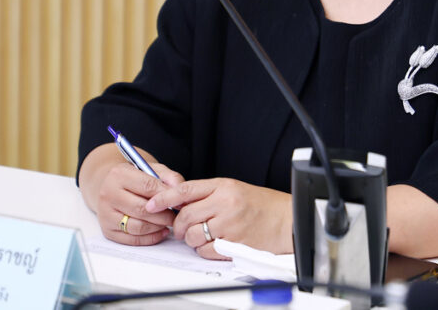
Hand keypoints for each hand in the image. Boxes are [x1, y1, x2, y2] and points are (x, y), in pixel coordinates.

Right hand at [81, 145, 183, 245]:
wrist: (113, 187)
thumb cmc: (136, 178)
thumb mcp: (152, 170)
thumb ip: (169, 177)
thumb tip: (180, 190)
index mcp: (119, 174)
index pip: (147, 186)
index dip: (166, 195)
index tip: (179, 201)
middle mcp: (108, 194)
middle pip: (142, 209)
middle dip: (164, 215)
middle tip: (176, 216)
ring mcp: (105, 214)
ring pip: (138, 227)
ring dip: (158, 227)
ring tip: (168, 223)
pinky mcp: (107, 231)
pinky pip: (132, 239)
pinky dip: (151, 238)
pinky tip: (161, 231)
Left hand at [146, 178, 291, 259]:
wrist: (286, 219)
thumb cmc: (261, 204)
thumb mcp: (233, 189)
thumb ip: (207, 194)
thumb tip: (178, 202)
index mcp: (223, 186)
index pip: (185, 190)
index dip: (164, 198)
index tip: (151, 204)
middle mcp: (225, 203)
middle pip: (186, 216)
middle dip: (179, 226)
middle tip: (182, 229)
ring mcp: (230, 224)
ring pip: (193, 235)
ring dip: (192, 240)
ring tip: (201, 237)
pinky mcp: (234, 244)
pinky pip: (206, 251)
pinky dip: (204, 251)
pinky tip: (212, 245)